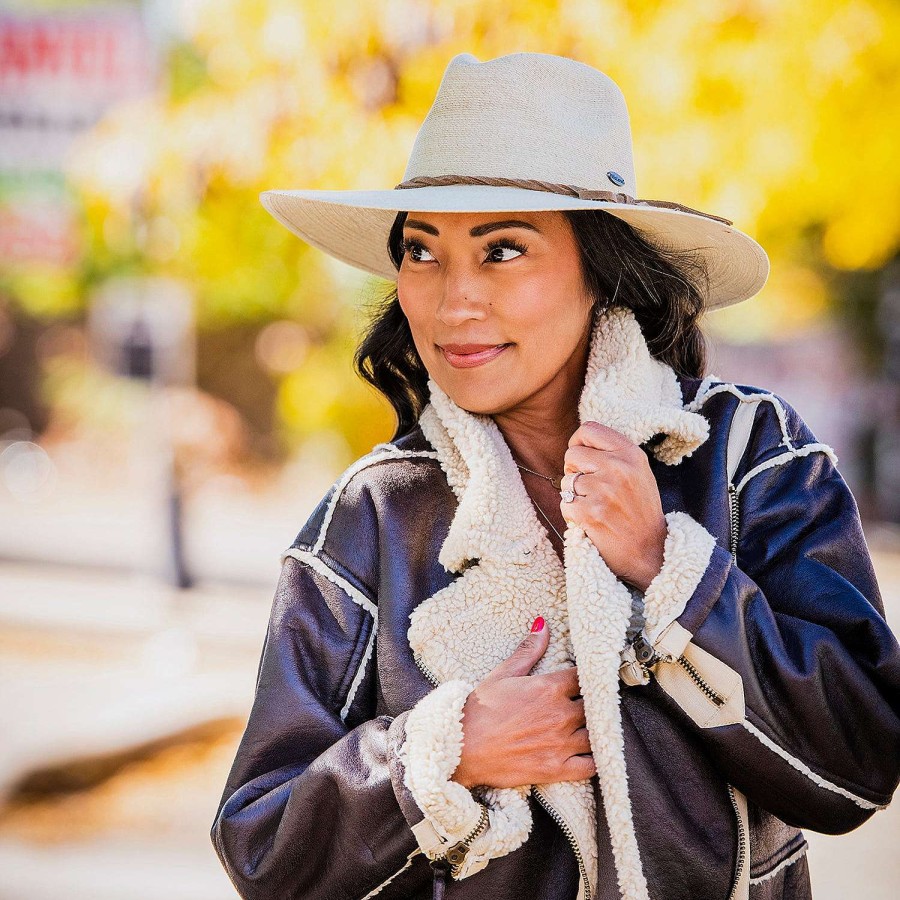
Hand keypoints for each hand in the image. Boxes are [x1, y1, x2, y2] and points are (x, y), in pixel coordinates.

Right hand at [450, 619, 595, 789]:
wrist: (461, 748)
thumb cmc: (480, 709)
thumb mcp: (503, 674)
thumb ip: (528, 650)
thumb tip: (543, 623)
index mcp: (549, 687)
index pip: (584, 677)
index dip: (587, 677)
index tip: (585, 680)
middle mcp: (560, 714)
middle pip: (594, 705)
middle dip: (592, 704)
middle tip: (587, 704)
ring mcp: (560, 743)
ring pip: (596, 734)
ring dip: (595, 730)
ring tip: (589, 727)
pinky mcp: (557, 769)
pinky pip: (591, 766)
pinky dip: (596, 760)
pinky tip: (592, 754)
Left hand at [559, 421, 667, 591]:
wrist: (651, 552)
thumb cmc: (640, 511)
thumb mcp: (637, 473)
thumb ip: (613, 454)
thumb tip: (579, 442)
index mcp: (631, 454)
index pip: (588, 429)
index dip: (579, 444)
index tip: (583, 460)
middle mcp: (618, 468)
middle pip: (571, 454)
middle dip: (574, 471)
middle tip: (591, 490)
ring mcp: (604, 491)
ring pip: (565, 481)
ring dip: (574, 496)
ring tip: (596, 507)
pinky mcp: (590, 513)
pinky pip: (564, 504)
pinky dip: (573, 515)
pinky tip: (591, 522)